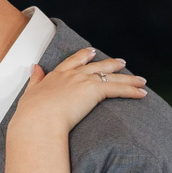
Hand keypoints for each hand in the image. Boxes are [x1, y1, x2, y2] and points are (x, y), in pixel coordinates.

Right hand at [11, 47, 145, 135]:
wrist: (38, 120)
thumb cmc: (31, 113)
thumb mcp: (29, 93)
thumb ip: (34, 79)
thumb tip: (35, 67)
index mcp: (57, 75)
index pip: (73, 61)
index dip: (84, 56)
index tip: (91, 52)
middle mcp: (72, 75)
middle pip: (97, 66)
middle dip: (111, 64)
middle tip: (121, 62)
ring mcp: (84, 81)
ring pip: (111, 77)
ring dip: (128, 79)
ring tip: (140, 80)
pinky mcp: (94, 91)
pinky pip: (118, 89)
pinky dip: (131, 91)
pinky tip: (142, 93)